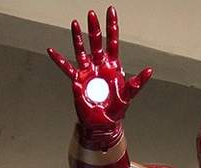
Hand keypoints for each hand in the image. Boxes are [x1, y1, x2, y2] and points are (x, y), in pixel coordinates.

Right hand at [48, 7, 151, 141]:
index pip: (113, 41)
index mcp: (112, 66)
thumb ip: (138, 82)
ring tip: (75, 24)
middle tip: (92, 14)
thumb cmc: (115, 109)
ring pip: (81, 50)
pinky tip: (51, 51)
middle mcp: (99, 65)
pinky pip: (66, 68)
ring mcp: (88, 71)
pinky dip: (59, 60)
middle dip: (95, 28)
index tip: (110, 10)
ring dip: (78, 37)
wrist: (103, 123)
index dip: (112, 26)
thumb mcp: (128, 95)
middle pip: (96, 42)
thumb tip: (149, 71)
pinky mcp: (78, 80)